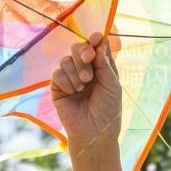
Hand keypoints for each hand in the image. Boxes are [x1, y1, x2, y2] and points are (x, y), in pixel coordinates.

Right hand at [50, 31, 121, 153]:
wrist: (94, 133)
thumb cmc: (108, 111)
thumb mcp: (112, 85)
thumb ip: (104, 64)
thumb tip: (99, 41)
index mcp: (100, 68)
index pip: (95, 47)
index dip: (95, 39)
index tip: (96, 37)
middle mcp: (85, 70)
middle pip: (77, 48)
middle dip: (83, 52)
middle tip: (88, 59)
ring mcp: (70, 78)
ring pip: (66, 59)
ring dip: (76, 70)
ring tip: (83, 86)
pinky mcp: (58, 88)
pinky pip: (57, 73)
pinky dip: (66, 81)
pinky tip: (73, 92)